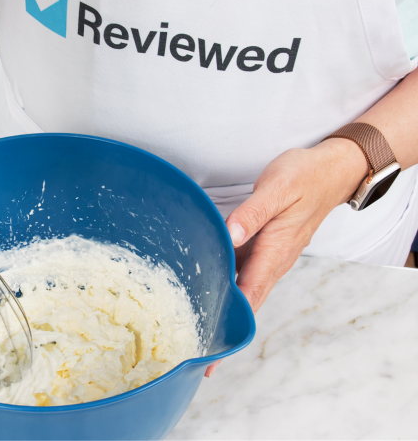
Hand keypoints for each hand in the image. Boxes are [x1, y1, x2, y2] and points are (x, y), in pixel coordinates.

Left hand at [204, 137, 368, 377]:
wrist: (331, 171)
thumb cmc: (304, 177)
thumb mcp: (276, 188)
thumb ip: (251, 213)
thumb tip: (230, 234)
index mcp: (274, 252)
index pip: (248, 297)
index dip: (230, 325)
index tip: (214, 353)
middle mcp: (273, 262)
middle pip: (247, 305)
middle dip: (225, 331)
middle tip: (199, 358)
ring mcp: (270, 258)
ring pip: (245, 292)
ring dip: (225, 312)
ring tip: (197, 332)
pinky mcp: (266, 250)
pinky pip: (244, 276)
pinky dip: (227, 289)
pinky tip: (207, 292)